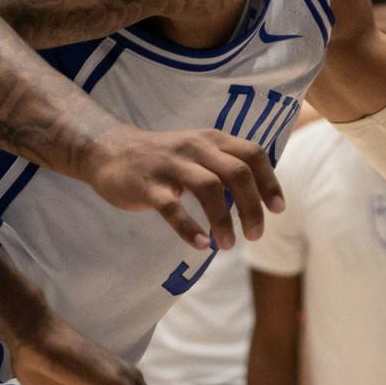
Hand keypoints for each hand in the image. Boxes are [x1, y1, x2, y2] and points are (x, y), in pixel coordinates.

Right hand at [81, 126, 282, 251]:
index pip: (252, 154)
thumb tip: (259, 194)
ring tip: (229, 245)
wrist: (107, 150)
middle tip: (256, 235)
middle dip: (252, 207)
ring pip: (209, 188)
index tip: (278, 210)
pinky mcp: (147, 185)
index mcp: (211, 139)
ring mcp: (170, 165)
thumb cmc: (161, 156)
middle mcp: (195, 148)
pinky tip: (202, 244)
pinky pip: (172, 207)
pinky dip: (189, 228)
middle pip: (237, 173)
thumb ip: (225, 164)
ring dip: (224, 220)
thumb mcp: (196, 150)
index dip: (269, 182)